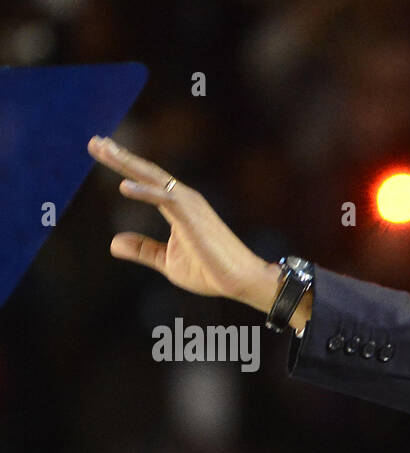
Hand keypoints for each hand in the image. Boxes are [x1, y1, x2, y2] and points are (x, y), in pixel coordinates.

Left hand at [87, 135, 279, 310]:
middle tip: (95, 142)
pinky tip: (124, 186)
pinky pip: (164, 199)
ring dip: (127, 163)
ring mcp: (189, 205)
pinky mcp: (192, 216)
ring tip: (103, 150)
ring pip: (153, 178)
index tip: (102, 150)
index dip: (123, 166)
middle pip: (147, 172)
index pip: (147, 181)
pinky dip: (144, 191)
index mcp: (178, 207)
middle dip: (119, 156)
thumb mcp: (167, 260)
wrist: (241, 281)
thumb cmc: (211, 271)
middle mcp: (184, 199)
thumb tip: (113, 242)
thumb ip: (142, 249)